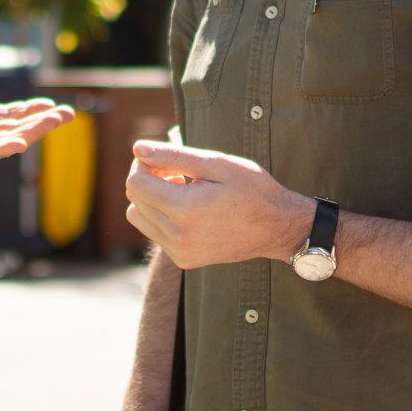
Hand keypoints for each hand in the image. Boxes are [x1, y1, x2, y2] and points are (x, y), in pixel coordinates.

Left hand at [0, 15, 72, 178]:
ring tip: (57, 122)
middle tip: (69, 115)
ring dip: (31, 131)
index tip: (48, 105)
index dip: (25, 110)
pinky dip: (1, 147)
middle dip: (40, 121)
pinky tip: (21, 143)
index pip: (1, 113)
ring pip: (4, 139)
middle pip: (11, 126)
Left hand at [124, 140, 309, 269]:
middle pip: (134, 199)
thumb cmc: (251, 189)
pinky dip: (161, 216)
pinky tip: (188, 208)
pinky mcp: (183, 260)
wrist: (277, 228)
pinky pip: (154, 232)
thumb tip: (137, 149)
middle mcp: (178, 237)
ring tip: (182, 189)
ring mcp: (180, 253)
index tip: (167, 160)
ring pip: (138, 216)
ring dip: (151, 198)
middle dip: (148, 178)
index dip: (144, 165)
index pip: (135, 183)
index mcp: (185, 210)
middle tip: (178, 172)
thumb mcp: (216, 163)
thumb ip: (173, 156)